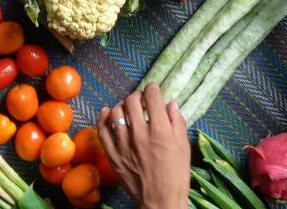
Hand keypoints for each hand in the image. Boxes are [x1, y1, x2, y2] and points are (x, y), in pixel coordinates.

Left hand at [97, 83, 190, 208]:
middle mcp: (139, 134)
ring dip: (122, 105)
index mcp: (160, 131)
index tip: (154, 89)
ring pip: (115, 112)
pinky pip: (102, 130)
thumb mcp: (183, 147)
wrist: (160, 201)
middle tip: (141, 99)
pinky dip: (103, 118)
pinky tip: (107, 112)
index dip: (153, 88)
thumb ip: (177, 122)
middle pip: (132, 101)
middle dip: (138, 95)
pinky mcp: (112, 154)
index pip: (152, 97)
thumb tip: (170, 103)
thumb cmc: (176, 175)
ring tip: (127, 107)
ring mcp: (123, 144)